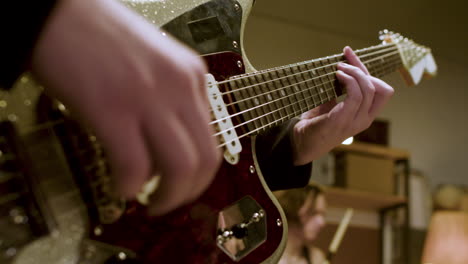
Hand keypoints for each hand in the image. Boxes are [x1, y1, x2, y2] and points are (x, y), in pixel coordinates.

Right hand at [31, 0, 220, 213]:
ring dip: (167, 198)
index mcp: (192, 76)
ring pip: (181, 168)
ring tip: (149, 203)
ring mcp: (149, 97)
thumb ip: (169, 100)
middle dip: (188, 193)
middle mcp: (180, 86)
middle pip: (206, 160)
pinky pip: (134, 166)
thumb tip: (164, 147)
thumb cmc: (100, 38)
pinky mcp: (113, 109)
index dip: (199, 173)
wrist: (58, 12)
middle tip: (167, 203)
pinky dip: (128, 187)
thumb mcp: (155, 64)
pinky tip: (119, 187)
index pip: (213, 139)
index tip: (181, 184)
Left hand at [292, 46, 393, 164]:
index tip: (350, 56)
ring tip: (339, 68)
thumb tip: (341, 66)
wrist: (300, 142)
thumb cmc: (315, 122)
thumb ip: (341, 90)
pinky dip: (349, 81)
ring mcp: (356, 121)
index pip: (382, 90)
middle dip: (362, 68)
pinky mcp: (343, 120)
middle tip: (343, 60)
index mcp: (366, 115)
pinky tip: (337, 76)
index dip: (368, 70)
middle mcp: (365, 119)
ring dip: (354, 72)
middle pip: (380, 87)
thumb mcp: (332, 103)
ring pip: (369, 89)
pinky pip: (356, 96)